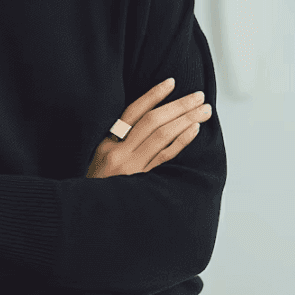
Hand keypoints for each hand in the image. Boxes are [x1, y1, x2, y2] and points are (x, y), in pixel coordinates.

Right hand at [85, 77, 210, 178]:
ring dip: (186, 120)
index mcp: (107, 143)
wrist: (90, 211)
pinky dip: (181, 141)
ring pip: (162, 137)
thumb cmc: (98, 184)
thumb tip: (149, 118)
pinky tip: (194, 129)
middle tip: (198, 96)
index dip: (153, 95)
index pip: (133, 112)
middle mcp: (119, 153)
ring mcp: (133, 168)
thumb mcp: (100, 157)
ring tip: (203, 111)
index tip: (172, 82)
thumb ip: (119, 139)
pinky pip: (166, 157)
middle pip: (152, 121)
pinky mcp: (144, 182)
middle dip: (178, 106)